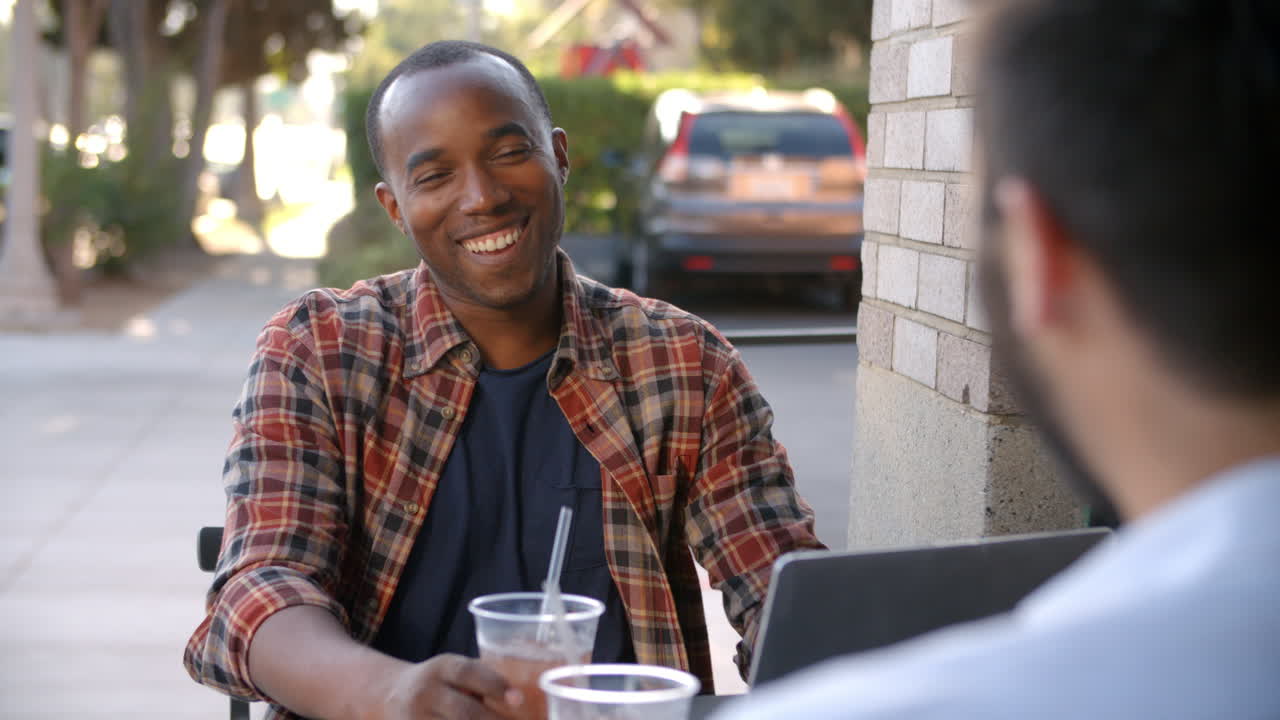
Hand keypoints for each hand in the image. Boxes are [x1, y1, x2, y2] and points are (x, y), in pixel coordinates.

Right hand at [367, 654, 522, 719]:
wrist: (391, 695)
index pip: (469, 673)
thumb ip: (482, 680)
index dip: (495, 686)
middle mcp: (425, 692)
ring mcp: (414, 718)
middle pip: (464, 711)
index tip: (519, 699)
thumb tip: (521, 700)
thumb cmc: (440, 683)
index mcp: (441, 668)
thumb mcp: (455, 671)